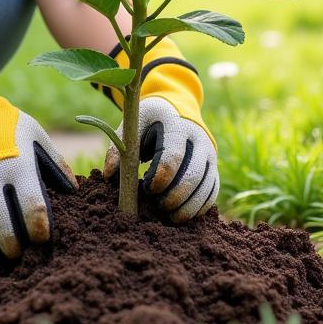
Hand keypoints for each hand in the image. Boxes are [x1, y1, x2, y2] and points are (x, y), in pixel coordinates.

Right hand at [0, 109, 76, 260]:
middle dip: (13, 247)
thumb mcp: (33, 134)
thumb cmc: (4, 126)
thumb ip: (55, 162)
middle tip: (18, 253)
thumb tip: (73, 191)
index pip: (33, 207)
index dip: (39, 229)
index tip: (41, 238)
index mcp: (18, 164)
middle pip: (3, 226)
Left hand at [103, 96, 218, 222]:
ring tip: (168, 214)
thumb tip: (109, 176)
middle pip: (193, 174)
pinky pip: (211, 192)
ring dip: (187, 206)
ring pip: (206, 187)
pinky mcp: (213, 168)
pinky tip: (180, 214)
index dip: (161, 176)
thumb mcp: (133, 125)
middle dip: (175, 196)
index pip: (173, 154)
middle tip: (158, 206)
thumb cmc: (150, 120)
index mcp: (176, 124)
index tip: (148, 189)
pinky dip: (198, 208)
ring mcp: (210, 154)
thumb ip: (120, 148)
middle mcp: (199, 138)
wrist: (177, 109)